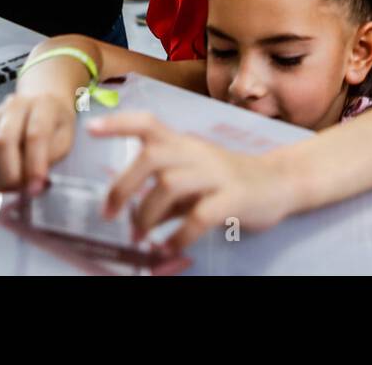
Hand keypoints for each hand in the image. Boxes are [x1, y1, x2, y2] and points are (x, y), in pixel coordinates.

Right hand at [0, 92, 77, 193]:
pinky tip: (6, 183)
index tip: (36, 188)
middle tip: (25, 190)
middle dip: (12, 175)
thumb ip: (52, 156)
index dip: (34, 165)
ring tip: (18, 188)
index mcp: (42, 105)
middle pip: (2, 142)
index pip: (35, 135)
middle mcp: (14, 106)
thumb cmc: (56, 123)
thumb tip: (34, 180)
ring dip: (0, 180)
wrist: (40, 100)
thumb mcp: (66, 137)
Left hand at [94, 112, 295, 254]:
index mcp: (184, 144)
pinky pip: (199, 215)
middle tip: (109, 214)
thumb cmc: (229, 181)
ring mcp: (216, 174)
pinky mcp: (233, 197)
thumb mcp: (193, 182)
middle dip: (123, 187)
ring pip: (170, 185)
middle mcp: (197, 153)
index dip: (118, 124)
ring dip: (147, 215)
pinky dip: (179, 236)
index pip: (148, 123)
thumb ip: (164, 196)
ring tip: (139, 237)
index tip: (91, 130)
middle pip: (151, 157)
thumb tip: (135, 219)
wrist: (279, 182)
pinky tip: (169, 248)